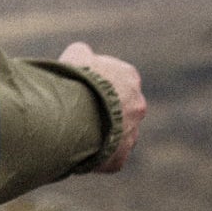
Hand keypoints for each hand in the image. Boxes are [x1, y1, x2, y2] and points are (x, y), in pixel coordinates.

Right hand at [59, 42, 144, 173]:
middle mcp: (137, 106)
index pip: (118, 79)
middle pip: (120, 108)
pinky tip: (76, 149)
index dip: (97, 83)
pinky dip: (94, 155)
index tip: (80, 87)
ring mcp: (131, 134)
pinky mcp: (119, 157)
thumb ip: (82, 53)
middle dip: (101, 110)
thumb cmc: (76, 81)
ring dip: (99, 134)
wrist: (77, 114)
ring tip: (74, 132)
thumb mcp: (74, 56)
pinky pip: (106, 157)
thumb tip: (82, 53)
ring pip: (115, 135)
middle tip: (77, 111)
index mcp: (129, 78)